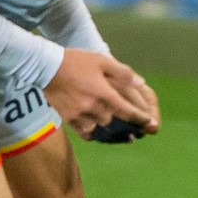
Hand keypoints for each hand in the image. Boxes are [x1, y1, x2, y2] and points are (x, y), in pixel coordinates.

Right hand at [45, 49, 161, 140]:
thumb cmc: (76, 61)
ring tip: (122, 136)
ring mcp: (80, 115)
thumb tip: (142, 83)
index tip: (151, 124)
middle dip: (127, 127)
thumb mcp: (102, 61)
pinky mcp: (69, 119)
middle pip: (115, 123)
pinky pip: (85, 132)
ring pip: (101, 130)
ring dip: (112, 133)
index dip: (141, 119)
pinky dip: (94, 134)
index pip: (127, 111)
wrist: (46, 67)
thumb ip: (123, 73)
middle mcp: (93, 107)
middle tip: (137, 131)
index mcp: (104, 93)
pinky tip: (100, 134)